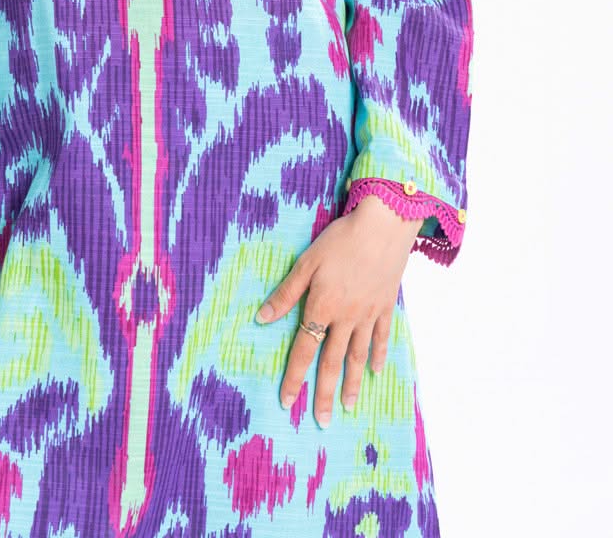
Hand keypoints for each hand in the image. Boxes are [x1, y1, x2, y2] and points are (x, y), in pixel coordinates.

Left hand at [254, 195, 421, 425]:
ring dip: (352, 384)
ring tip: (348, 406)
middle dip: (325, 394)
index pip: (304, 350)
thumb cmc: (340, 240)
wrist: (384, 227)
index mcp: (322, 308)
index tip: (287, 402)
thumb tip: (262, 318)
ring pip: (358, 357)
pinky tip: (375, 371)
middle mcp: (346, 318)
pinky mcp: (385, 306)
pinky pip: (381, 338)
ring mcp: (368, 315)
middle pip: (332, 362)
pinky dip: (378, 356)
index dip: (294, 377)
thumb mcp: (307, 262)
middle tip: (323, 422)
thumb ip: (286, 293)